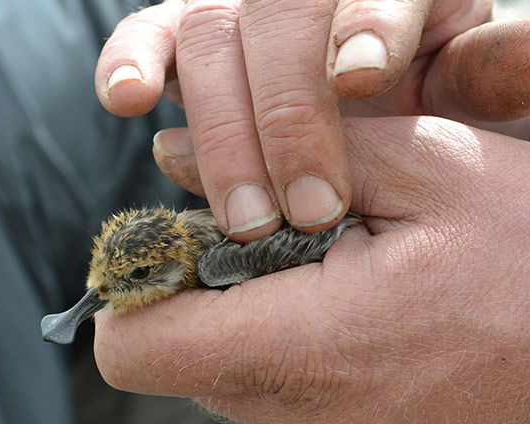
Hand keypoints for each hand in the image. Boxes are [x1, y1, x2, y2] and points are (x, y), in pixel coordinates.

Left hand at [93, 116, 529, 423]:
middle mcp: (313, 419)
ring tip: (321, 263)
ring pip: (226, 375)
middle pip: (177, 359)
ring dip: (244, 312)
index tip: (173, 236)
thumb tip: (170, 154)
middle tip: (266, 233)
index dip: (132, 291)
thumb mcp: (427, 168)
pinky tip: (346, 300)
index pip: (137, 352)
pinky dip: (285, 341)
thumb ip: (287, 151)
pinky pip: (278, 393)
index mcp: (318, 349)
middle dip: (196, 289)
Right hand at [95, 0, 494, 240]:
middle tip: (305, 213)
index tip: (361, 80)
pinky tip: (124, 100)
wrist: (336, 90)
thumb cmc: (406, 95)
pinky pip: (147, 33)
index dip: (366, 23)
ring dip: (222, 129)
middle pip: (279, 18)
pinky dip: (130, 61)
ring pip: (209, 34)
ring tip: (243, 216)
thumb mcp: (456, 85)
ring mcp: (235, 12)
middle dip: (288, 115)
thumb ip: (486, 68)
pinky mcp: (180, 36)